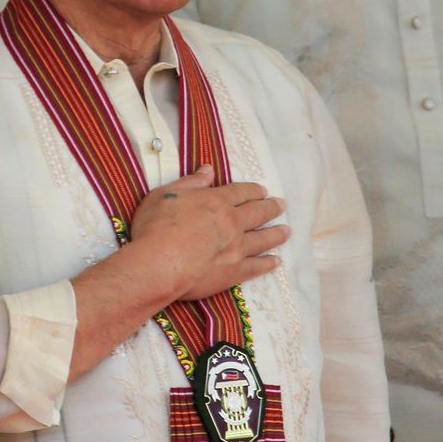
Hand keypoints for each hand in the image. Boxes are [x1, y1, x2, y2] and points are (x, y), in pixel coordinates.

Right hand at [130, 165, 289, 301]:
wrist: (159, 264)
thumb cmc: (156, 227)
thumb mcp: (165, 195)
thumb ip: (190, 183)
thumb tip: (209, 169)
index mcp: (216, 202)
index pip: (240, 192)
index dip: (253, 190)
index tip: (263, 191)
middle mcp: (232, 223)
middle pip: (258, 213)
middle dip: (271, 208)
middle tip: (282, 205)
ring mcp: (236, 248)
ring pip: (263, 239)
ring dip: (276, 234)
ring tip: (286, 231)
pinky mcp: (234, 272)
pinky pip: (257, 266)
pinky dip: (268, 263)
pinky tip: (276, 262)